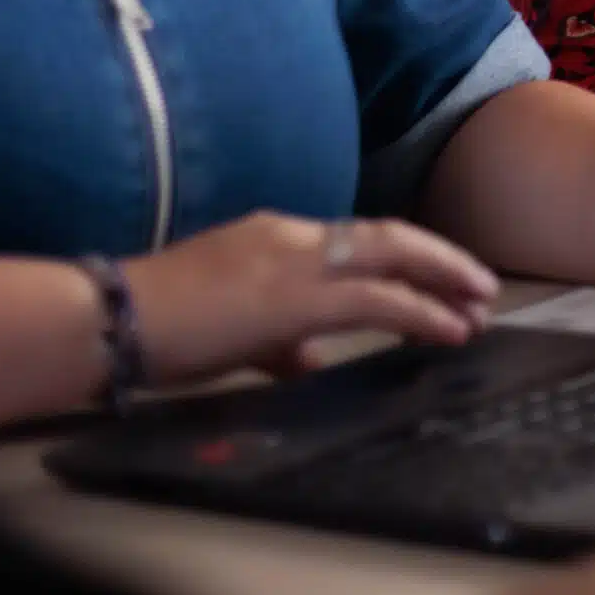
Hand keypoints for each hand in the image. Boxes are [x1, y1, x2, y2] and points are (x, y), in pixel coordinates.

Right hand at [118, 212, 498, 384]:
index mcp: (274, 237)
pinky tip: (448, 329)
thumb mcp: (228, 325)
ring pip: (394, 256)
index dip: (404, 258)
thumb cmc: (155, 324)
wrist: (113, 318)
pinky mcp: (297, 297)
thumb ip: (274, 339)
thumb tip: (306, 358)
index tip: (437, 279)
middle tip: (481, 285)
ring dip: (444, 280)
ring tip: (480, 305)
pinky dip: (421, 312)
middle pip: (388, 235)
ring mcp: (296, 259)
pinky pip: (379, 300)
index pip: (356, 240)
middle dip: (440, 259)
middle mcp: (293, 236)